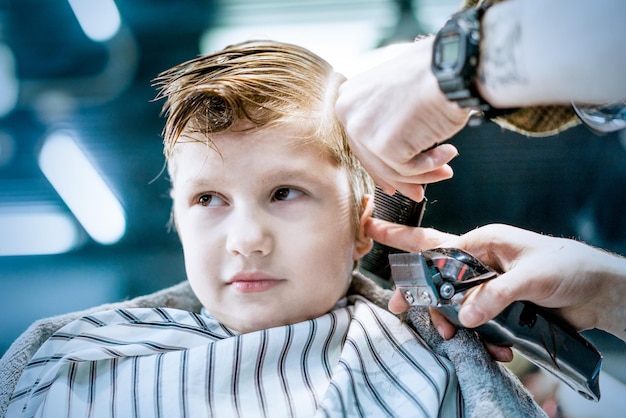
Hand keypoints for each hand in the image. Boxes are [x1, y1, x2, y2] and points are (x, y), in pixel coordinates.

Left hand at [335, 37, 467, 200]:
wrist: (453, 69)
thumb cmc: (435, 72)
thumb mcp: (397, 89)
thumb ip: (386, 115)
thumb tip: (392, 150)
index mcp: (349, 96)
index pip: (360, 142)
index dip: (379, 166)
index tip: (394, 182)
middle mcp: (348, 112)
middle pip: (372, 159)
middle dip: (401, 179)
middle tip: (419, 192)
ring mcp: (362, 129)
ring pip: (391, 168)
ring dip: (422, 174)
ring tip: (446, 169)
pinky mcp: (382, 146)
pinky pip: (408, 169)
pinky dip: (431, 165)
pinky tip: (449, 152)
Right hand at [367, 219, 625, 342]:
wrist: (600, 291)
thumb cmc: (569, 268)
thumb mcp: (531, 277)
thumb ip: (494, 295)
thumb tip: (465, 316)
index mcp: (484, 242)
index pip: (434, 244)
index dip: (402, 243)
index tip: (372, 231)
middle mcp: (481, 262)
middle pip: (437, 276)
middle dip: (421, 297)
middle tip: (401, 311)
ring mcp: (489, 285)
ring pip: (455, 305)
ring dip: (455, 323)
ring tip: (461, 340)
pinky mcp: (500, 306)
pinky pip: (477, 322)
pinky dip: (481, 336)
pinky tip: (494, 347)